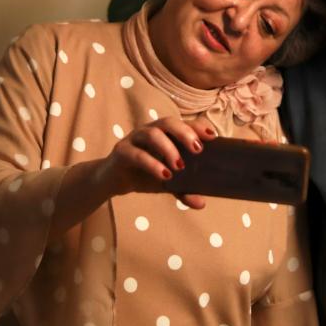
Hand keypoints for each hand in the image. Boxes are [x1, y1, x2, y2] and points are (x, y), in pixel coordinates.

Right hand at [98, 116, 215, 208]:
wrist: (112, 181)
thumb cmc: (143, 175)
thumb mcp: (167, 183)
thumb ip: (183, 190)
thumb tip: (202, 203)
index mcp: (165, 133)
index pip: (183, 123)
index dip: (198, 126)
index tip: (213, 136)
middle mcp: (150, 131)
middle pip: (168, 122)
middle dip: (184, 133)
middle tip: (197, 150)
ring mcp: (134, 138)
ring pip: (152, 133)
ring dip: (168, 148)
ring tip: (179, 166)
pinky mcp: (121, 151)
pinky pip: (136, 153)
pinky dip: (151, 163)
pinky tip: (163, 175)